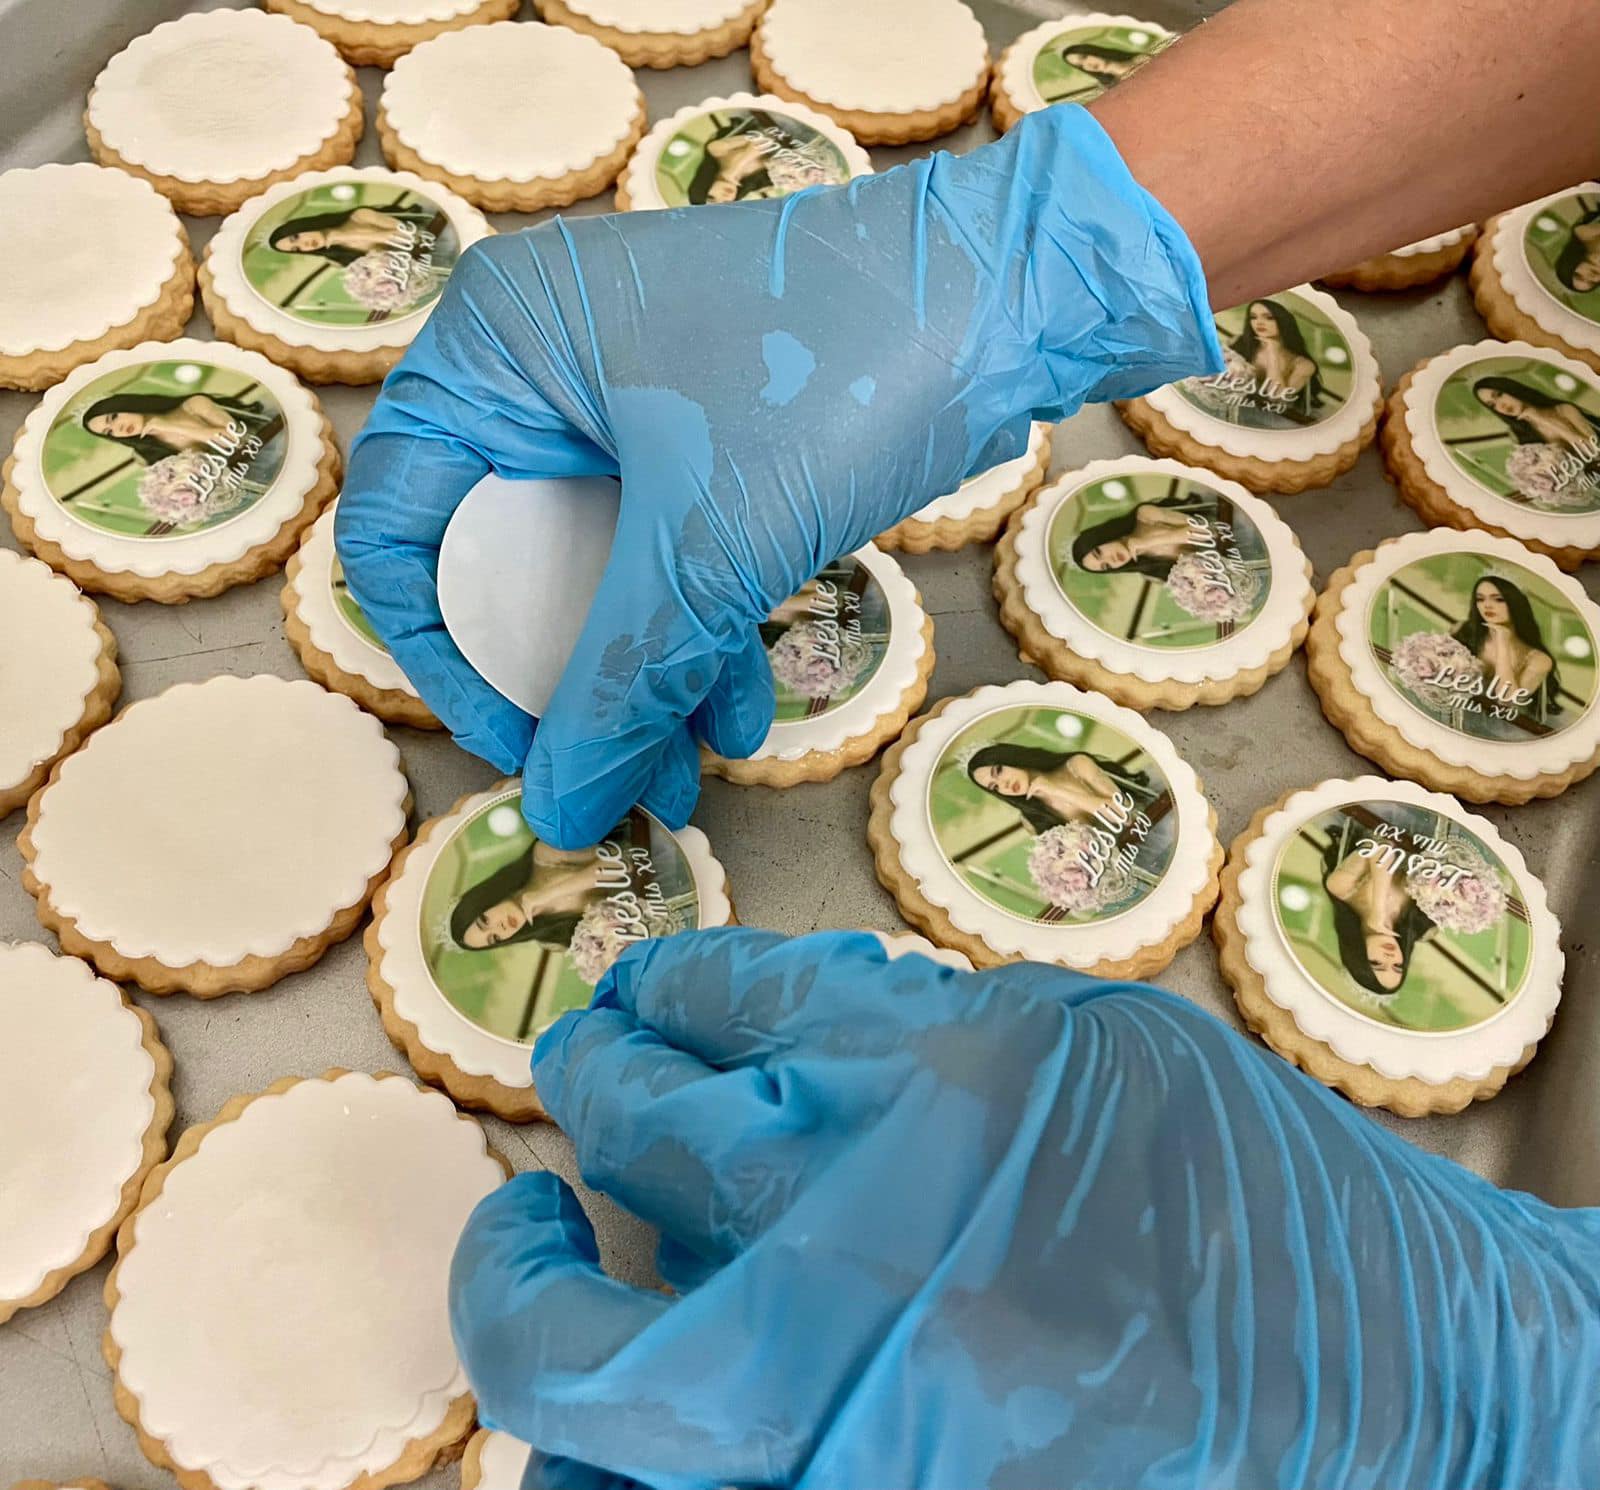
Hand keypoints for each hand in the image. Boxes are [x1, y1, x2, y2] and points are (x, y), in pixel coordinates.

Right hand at [336, 107, 1218, 847]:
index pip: (404, 530)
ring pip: (599, 572)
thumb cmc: (839, 374)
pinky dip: (699, 631)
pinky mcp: (704, 432)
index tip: (518, 746)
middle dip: (568, 687)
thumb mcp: (712, 545)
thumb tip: (560, 815)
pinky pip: (667, 551)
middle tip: (616, 784)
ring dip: (642, 678)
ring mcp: (626, 397)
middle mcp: (541, 367)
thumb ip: (622, 685)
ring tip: (690, 776)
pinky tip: (740, 714)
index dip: (447, 657)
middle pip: (509, 565)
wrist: (1013, 291)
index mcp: (495, 350)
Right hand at [448, 929, 1599, 1487]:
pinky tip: (754, 992)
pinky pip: (844, 977)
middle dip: (586, 1116)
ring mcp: (960, 1098)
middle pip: (630, 1131)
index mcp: (823, 1415)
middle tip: (584, 1116)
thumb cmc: (1154, 1480)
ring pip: (719, 1014)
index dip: (509, 1295)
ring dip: (652, 1017)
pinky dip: (767, 984)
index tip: (526, 1243)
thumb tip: (595, 1404)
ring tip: (633, 1015)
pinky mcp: (1042, 1021)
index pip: (562, 1355)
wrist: (1419, 1404)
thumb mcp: (893, 1485)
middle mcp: (872, 1233)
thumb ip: (739, 1443)